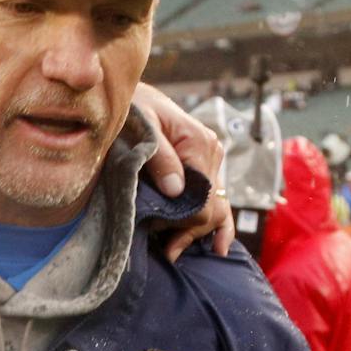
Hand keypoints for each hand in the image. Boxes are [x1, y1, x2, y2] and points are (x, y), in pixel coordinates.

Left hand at [132, 84, 234, 260]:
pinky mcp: (205, 168)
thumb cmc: (134, 108)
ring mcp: (211, 161)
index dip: (183, 219)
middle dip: (188, 230)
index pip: (202, 195)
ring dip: (197, 232)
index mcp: (199, 143)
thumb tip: (176, 191)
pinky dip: (217, 224)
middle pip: (210, 205)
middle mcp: (212, 153)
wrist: (135, 97)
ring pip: (215, 207)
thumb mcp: (142, 128)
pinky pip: (216, 199)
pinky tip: (217, 246)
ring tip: (173, 253)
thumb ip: (160, 157)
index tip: (157, 228)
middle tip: (164, 250)